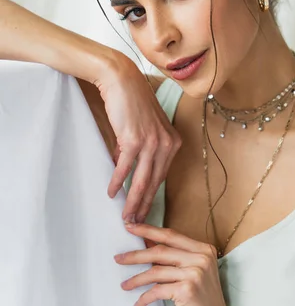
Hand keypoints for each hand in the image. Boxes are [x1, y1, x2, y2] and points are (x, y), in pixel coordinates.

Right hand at [95, 52, 181, 222]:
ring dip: (133, 202)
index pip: (162, 177)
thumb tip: (126, 168)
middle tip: (135, 224)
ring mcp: (151, 142)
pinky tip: (112, 192)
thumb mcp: (143, 128)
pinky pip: (125, 168)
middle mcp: (166, 143)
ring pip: (142, 180)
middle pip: (154, 182)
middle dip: (144, 206)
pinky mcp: (134, 139)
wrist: (123, 81)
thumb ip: (141, 149)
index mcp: (172, 142)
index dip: (153, 197)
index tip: (146, 212)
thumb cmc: (133, 103)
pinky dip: (118, 182)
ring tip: (126, 217)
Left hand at [114, 223, 242, 305]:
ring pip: (156, 270)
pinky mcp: (187, 289)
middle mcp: (201, 257)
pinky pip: (157, 290)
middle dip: (135, 255)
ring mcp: (195, 273)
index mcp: (203, 249)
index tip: (131, 226)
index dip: (148, 230)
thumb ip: (175, 258)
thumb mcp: (193, 273)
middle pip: (160, 251)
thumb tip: (148, 243)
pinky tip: (139, 303)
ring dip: (136, 279)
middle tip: (118, 257)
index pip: (170, 235)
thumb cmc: (204, 302)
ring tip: (125, 284)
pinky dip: (145, 297)